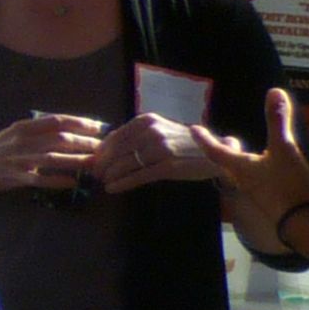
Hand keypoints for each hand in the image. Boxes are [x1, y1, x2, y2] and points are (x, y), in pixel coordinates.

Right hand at [0, 112, 106, 201]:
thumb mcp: (14, 133)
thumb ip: (38, 130)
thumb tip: (69, 129)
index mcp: (23, 127)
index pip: (57, 121)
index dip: (80, 122)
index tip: (98, 126)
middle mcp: (23, 141)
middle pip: (60, 139)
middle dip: (85, 143)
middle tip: (103, 148)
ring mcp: (19, 159)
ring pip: (54, 159)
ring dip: (77, 162)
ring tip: (95, 165)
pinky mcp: (16, 177)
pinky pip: (41, 179)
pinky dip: (58, 181)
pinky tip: (73, 183)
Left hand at [89, 110, 233, 193]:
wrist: (215, 154)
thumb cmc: (185, 143)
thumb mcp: (160, 130)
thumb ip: (137, 134)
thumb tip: (108, 142)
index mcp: (146, 121)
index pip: (114, 137)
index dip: (101, 151)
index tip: (93, 160)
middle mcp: (151, 132)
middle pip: (117, 151)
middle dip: (102, 164)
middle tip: (94, 174)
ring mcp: (160, 149)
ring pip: (125, 164)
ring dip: (110, 175)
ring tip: (102, 181)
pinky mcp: (168, 166)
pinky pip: (138, 176)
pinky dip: (122, 183)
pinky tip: (112, 188)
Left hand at [212, 87, 308, 254]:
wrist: (303, 224)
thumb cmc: (288, 185)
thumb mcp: (285, 149)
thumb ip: (278, 121)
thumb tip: (274, 92)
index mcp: (238, 166)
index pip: (214, 150)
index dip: (204, 138)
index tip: (193, 129)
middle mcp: (241, 180)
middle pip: (222, 163)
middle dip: (217, 151)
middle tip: (211, 142)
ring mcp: (255, 192)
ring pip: (238, 173)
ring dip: (233, 163)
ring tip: (234, 154)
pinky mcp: (269, 201)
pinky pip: (254, 182)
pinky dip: (252, 173)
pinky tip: (263, 172)